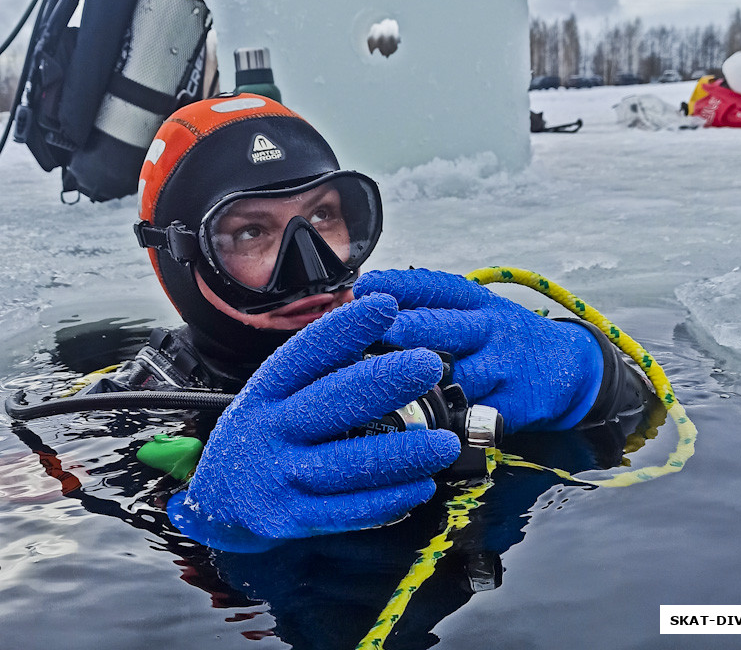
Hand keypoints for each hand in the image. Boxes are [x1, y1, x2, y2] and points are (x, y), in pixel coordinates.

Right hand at [169, 293, 460, 547]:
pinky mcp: (290, 519)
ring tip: (444, 442)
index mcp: (264, 392)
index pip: (306, 353)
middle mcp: (267, 430)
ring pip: (348, 464)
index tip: (387, 306)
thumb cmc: (260, 437)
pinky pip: (348, 511)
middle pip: (330, 403)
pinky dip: (389, 500)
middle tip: (428, 365)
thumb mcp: (271, 397)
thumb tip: (376, 329)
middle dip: (383, 382)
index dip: (346, 328)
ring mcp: (277, 477)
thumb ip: (316, 373)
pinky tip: (420, 486)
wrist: (212, 506)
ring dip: (402, 454)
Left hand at [353, 269, 603, 432]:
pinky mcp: (513, 406)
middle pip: (447, 327)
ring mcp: (503, 368)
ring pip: (459, 376)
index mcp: (477, 302)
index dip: (402, 285)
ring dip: (425, 383)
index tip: (368, 286)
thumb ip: (432, 308)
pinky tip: (423, 427)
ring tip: (390, 385)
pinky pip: (476, 416)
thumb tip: (367, 301)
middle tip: (378, 331)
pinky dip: (449, 423)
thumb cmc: (503, 337)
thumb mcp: (477, 310)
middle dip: (411, 328)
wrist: (569, 365)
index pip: (438, 286)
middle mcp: (490, 329)